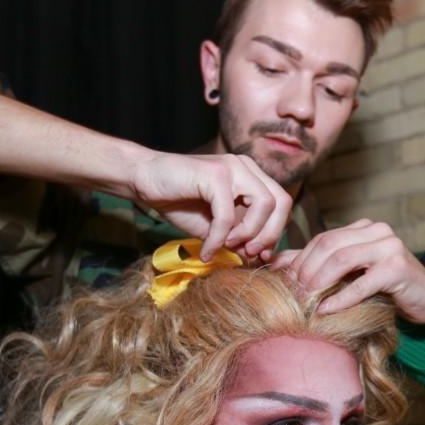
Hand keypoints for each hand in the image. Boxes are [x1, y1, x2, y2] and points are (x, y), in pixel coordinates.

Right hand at [130, 152, 291, 260]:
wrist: (144, 179)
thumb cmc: (177, 200)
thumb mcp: (214, 226)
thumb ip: (237, 237)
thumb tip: (259, 257)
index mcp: (250, 175)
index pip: (281, 204)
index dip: (273, 233)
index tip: (255, 254)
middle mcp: (245, 167)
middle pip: (280, 202)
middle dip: (269, 235)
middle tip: (248, 253)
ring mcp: (232, 166)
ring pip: (263, 204)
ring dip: (248, 234)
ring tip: (228, 248)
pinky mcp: (215, 174)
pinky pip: (227, 214)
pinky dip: (218, 238)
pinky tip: (206, 249)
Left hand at [271, 219, 424, 324]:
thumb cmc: (386, 289)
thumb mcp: (350, 274)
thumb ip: (316, 265)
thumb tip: (275, 264)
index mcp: (363, 228)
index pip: (323, 239)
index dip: (300, 260)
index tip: (283, 281)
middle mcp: (377, 231)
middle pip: (329, 245)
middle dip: (306, 269)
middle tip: (292, 292)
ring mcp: (390, 247)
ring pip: (343, 259)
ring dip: (320, 281)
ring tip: (305, 300)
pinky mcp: (398, 268)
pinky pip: (362, 283)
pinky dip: (341, 298)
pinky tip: (326, 310)